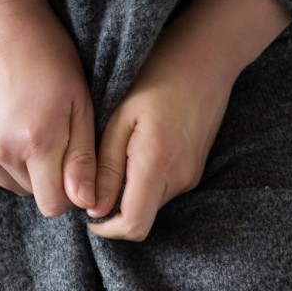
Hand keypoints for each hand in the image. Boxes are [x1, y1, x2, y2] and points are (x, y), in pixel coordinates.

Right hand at [0, 1, 96, 216]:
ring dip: (19, 169)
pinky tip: (3, 131)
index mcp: (38, 141)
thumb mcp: (79, 103)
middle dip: (44, 176)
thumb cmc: (49, 60)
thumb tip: (85, 203)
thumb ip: (82, 157)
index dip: (67, 194)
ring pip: (5, 184)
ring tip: (24, 130)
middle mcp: (1, 149)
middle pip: (30, 194)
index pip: (52, 205)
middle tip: (48, 136)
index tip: (69, 171)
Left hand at [85, 50, 231, 239]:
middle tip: (94, 178)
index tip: (87, 213)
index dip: (106, 229)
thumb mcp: (120, 119)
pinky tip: (135, 152)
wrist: (203, 62)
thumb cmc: (156, 80)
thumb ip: (106, 168)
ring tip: (116, 158)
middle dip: (114, 210)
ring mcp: (191, 177)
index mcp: (157, 164)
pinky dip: (144, 183)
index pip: (134, 225)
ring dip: (129, 194)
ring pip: (151, 205)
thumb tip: (94, 209)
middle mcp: (180, 179)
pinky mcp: (195, 171)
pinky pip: (163, 190)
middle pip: (142, 218)